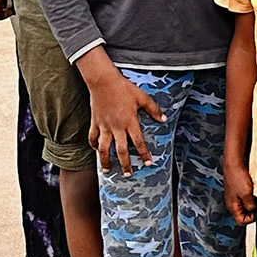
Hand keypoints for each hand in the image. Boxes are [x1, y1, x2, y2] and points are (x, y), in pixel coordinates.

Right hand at [84, 58, 165, 174]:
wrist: (104, 82)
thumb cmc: (125, 89)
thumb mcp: (143, 97)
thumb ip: (153, 109)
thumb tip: (163, 120)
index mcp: (130, 122)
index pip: (139, 142)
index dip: (144, 154)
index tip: (148, 163)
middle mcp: (117, 127)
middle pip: (121, 150)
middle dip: (125, 164)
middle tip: (128, 175)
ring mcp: (104, 126)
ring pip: (104, 148)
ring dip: (105, 160)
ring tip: (107, 170)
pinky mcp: (95, 123)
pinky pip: (92, 138)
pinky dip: (93, 145)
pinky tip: (96, 150)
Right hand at [224, 159, 255, 225]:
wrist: (234, 165)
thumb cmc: (238, 178)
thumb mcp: (247, 193)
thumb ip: (250, 204)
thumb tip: (253, 210)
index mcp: (232, 207)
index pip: (241, 221)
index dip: (251, 219)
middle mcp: (232, 204)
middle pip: (242, 215)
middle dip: (251, 212)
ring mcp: (234, 198)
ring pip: (244, 207)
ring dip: (251, 204)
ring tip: (254, 196)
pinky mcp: (236, 192)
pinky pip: (244, 200)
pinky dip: (249, 198)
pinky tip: (252, 192)